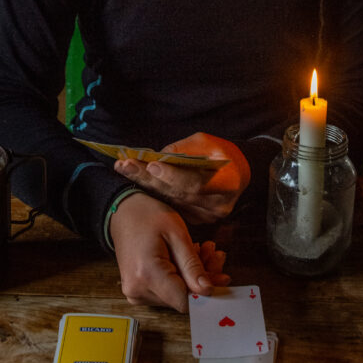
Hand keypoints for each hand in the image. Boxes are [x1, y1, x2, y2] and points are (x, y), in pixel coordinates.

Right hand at [109, 192, 229, 312]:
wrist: (122, 212)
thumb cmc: (148, 216)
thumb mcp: (176, 233)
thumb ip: (192, 265)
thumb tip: (207, 290)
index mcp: (147, 274)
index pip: (184, 301)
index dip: (206, 291)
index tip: (221, 276)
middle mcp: (137, 290)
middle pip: (181, 298)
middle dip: (202, 278)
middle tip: (215, 254)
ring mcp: (134, 293)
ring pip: (175, 295)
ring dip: (192, 276)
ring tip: (202, 251)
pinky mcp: (136, 291)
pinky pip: (165, 291)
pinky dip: (180, 277)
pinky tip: (187, 259)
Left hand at [114, 132, 249, 224]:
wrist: (238, 174)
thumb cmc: (222, 153)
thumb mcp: (208, 143)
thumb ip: (185, 149)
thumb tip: (159, 155)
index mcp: (227, 183)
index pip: (196, 182)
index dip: (173, 175)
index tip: (152, 164)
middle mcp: (218, 205)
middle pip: (178, 193)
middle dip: (149, 178)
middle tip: (126, 165)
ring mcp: (208, 216)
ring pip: (172, 200)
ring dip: (146, 184)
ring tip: (124, 169)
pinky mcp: (198, 219)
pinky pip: (173, 205)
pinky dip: (154, 192)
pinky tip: (138, 179)